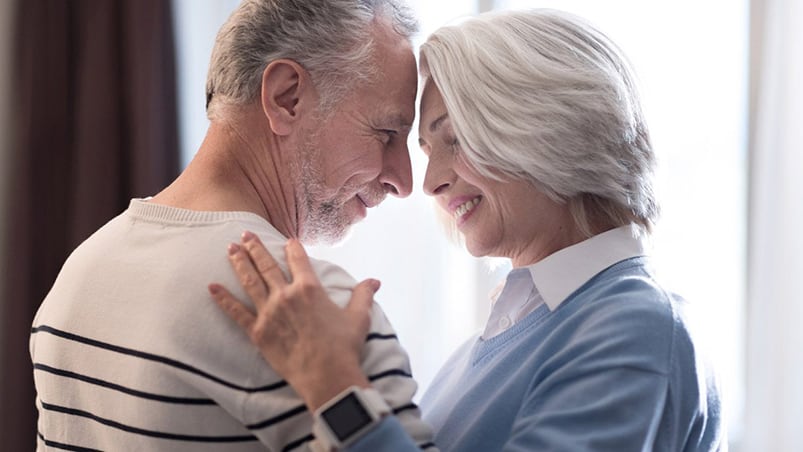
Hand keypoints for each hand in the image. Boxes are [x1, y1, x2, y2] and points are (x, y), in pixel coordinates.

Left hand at [208, 231, 379, 409]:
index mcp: (310, 288)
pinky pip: (236, 312)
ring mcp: (269, 313)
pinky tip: (211, 287)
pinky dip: (223, 299)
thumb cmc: (345, 347)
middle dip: (255, 247)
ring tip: (229, 248)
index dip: (292, 247)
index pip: (298, 259)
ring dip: (239, 263)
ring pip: (250, 281)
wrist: (327, 376)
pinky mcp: (258, 332)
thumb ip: (363, 295)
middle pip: (267, 265)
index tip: (286, 240)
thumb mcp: (359, 317)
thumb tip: (375, 281)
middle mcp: (286, 295)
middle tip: (244, 234)